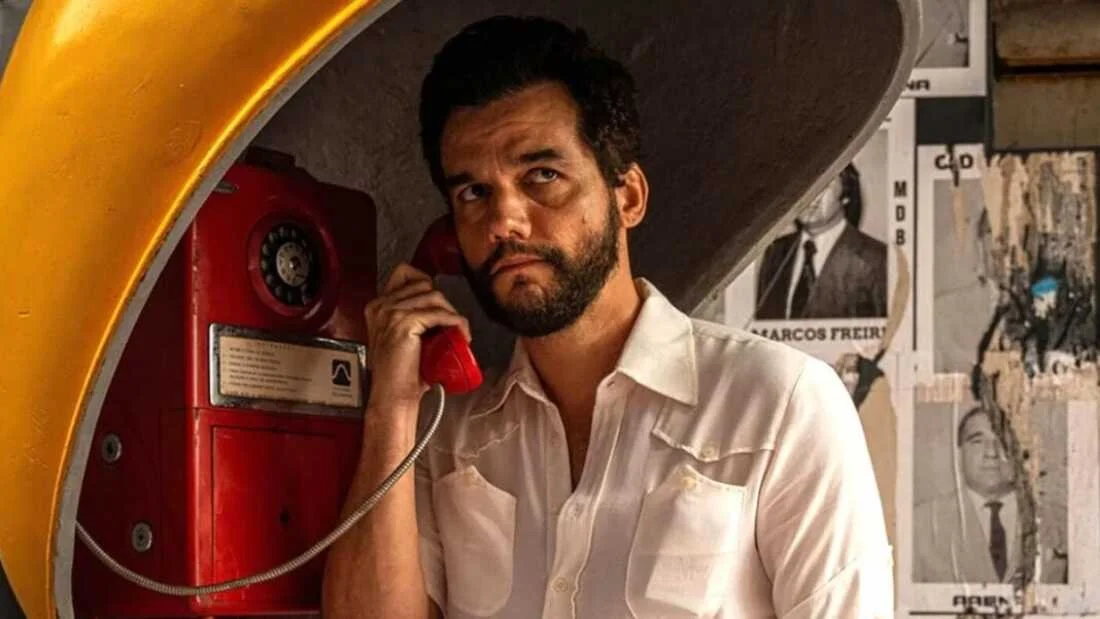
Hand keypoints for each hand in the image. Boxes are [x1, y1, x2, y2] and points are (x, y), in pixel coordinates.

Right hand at [363, 263, 470, 409]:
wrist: (393, 396)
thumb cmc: (401, 373)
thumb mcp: (401, 337)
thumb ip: (411, 318)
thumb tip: (440, 309)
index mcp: (377, 306)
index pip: (404, 273)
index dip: (426, 283)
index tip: (439, 303)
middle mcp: (381, 306)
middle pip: (424, 284)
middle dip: (443, 302)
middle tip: (451, 323)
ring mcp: (391, 313)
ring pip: (434, 296)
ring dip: (452, 313)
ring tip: (458, 331)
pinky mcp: (404, 323)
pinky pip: (440, 314)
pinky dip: (456, 323)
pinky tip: (462, 335)